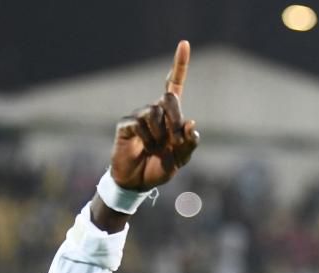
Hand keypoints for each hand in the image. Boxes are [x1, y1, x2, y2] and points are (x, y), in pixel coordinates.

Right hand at [110, 40, 198, 190]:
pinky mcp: (126, 124)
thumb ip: (189, 144)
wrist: (138, 182)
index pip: (174, 85)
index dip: (180, 65)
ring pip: (155, 113)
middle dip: (175, 121)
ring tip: (154, 149)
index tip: (184, 43)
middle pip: (169, 99)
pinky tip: (144, 147)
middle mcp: (155, 110)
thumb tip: (192, 123)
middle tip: (172, 142)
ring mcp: (139, 116)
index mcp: (170, 116)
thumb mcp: (181, 160)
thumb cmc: (160, 167)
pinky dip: (146, 138)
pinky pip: (139, 124)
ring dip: (159, 136)